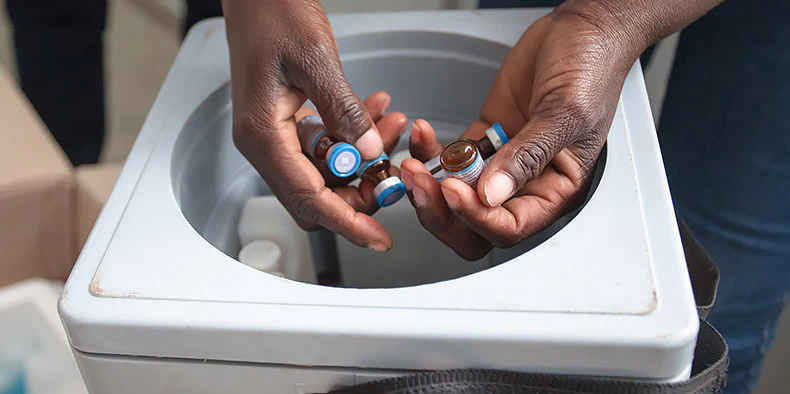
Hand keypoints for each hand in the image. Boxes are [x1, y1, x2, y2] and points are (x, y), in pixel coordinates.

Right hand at [221, 1, 395, 249]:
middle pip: (316, 195)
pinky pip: (325, 145)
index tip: (379, 238)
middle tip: (396, 170)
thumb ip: (344, 109)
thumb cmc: (273, 13)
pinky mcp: (288, 121)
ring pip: (326, 170)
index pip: (309, 198)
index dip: (347, 223)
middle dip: (360, 190)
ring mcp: (275, 134)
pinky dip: (353, 135)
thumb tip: (370, 151)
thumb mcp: (315, 59)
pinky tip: (377, 110)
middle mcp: (265, 142)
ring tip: (394, 123)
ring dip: (363, 156)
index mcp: (262, 135)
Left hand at [401, 1, 720, 259]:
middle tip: (420, 183)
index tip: (453, 191)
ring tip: (412, 160)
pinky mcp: (483, 139)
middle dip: (441, 211)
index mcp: (555, 190)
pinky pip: (449, 160)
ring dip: (429, 184)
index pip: (509, 226)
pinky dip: (430, 153)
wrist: (581, 31)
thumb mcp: (565, 114)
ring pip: (456, 196)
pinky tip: (422, 135)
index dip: (476, 217)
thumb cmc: (592, 70)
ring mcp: (500, 162)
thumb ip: (528, 156)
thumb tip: (492, 194)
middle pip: (474, 224)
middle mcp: (526, 184)